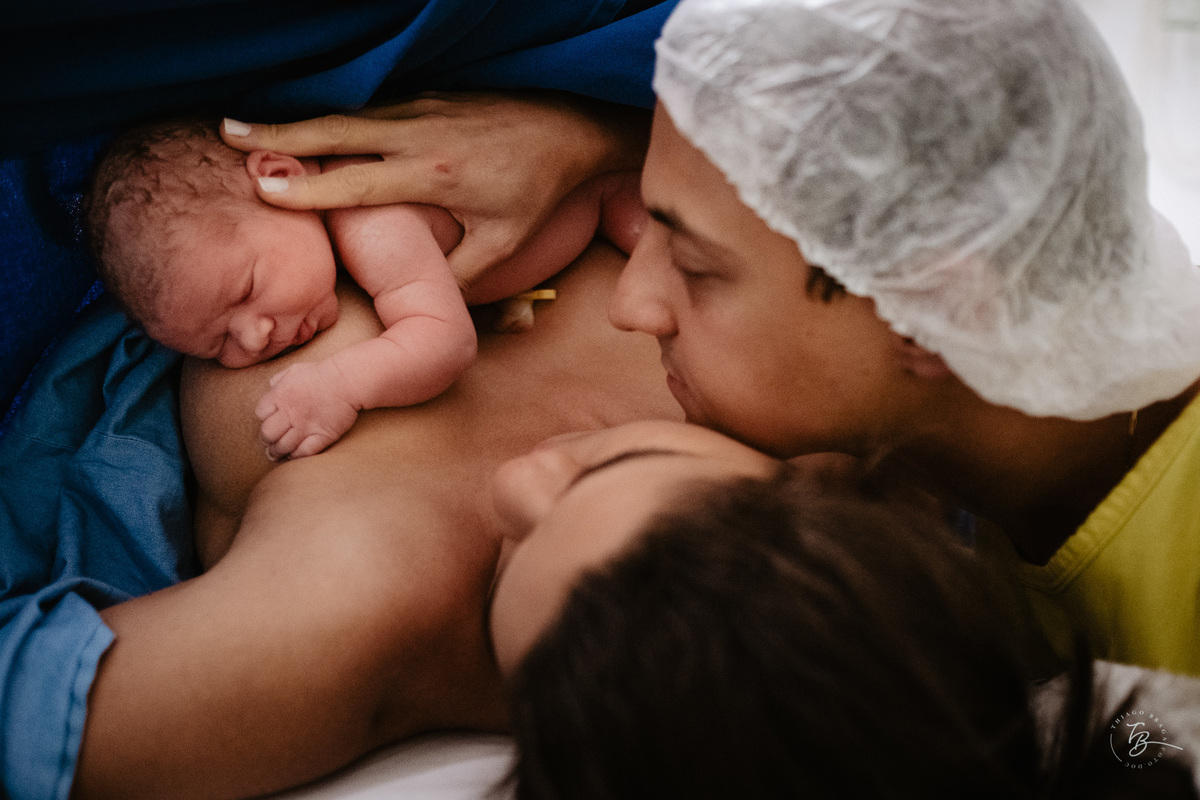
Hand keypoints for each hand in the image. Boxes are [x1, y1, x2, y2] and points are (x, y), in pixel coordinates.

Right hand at [221, 91, 648, 285]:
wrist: (573, 129)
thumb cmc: (540, 190)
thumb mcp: (505, 243)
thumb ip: (460, 274)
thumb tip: (420, 302)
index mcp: (436, 176)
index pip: (357, 182)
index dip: (307, 187)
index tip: (261, 188)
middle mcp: (421, 136)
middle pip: (336, 133)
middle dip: (278, 135)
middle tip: (225, 135)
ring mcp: (423, 110)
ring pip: (348, 116)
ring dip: (298, 121)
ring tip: (246, 128)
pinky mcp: (430, 98)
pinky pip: (370, 107)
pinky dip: (333, 116)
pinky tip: (308, 122)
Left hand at [256, 360, 359, 459]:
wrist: (345, 381)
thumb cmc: (321, 373)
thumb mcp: (294, 370)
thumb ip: (279, 379)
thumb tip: (272, 386)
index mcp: (279, 397)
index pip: (260, 414)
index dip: (263, 419)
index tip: (269, 422)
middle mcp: (289, 414)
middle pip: (268, 434)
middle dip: (266, 440)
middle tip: (269, 444)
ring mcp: (304, 427)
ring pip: (283, 446)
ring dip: (278, 452)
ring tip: (277, 455)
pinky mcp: (321, 436)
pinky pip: (304, 452)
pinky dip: (296, 456)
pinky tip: (294, 456)